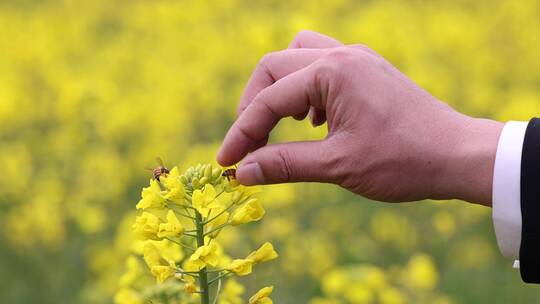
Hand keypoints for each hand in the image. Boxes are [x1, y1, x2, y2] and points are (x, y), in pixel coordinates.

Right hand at [217, 30, 502, 205]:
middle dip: (254, 106)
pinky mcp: (366, 70)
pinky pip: (321, 65)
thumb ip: (285, 164)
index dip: (242, 133)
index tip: (227, 163)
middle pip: (274, 67)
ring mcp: (356, 59)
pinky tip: (315, 121)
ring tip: (280, 126)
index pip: (269, 100)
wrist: (458, 155)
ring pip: (297, 56)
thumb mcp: (338, 165)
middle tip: (248, 144)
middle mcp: (341, 55)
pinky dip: (305, 90)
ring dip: (279, 89)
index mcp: (332, 73)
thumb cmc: (402, 161)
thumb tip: (243, 172)